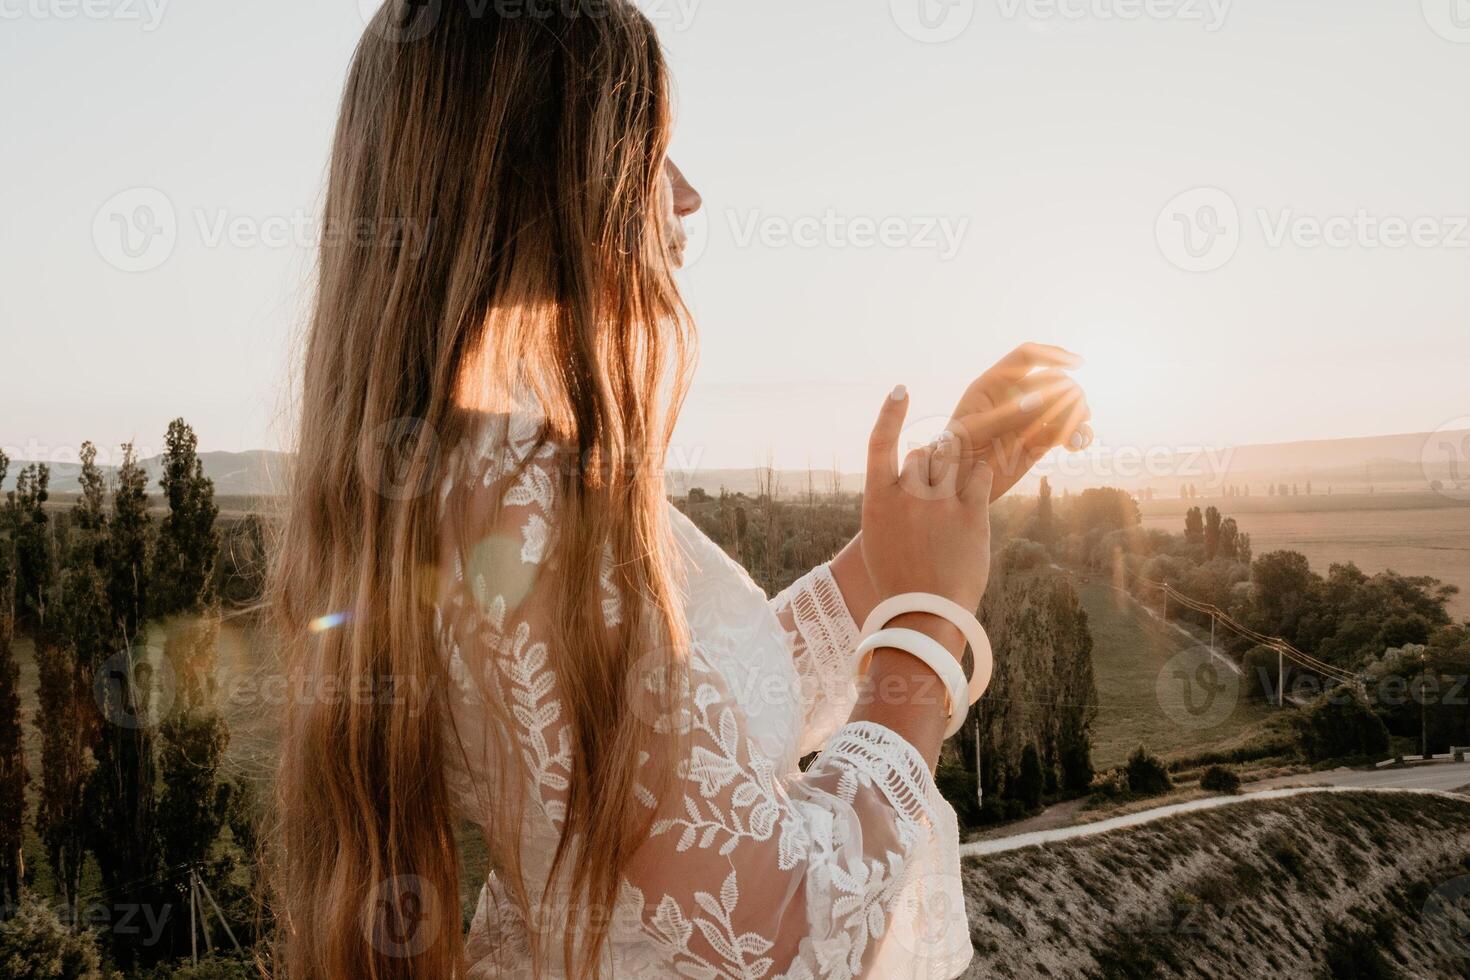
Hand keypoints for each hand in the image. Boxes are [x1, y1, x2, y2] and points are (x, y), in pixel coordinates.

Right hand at [861, 386, 994, 613]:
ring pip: (952, 460)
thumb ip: (892, 504)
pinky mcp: (971, 513)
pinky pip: (980, 475)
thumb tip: (912, 476)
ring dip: (956, 469)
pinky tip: (976, 493)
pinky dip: (979, 478)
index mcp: (876, 501)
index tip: (901, 391)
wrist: (924, 614)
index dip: (890, 413)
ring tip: (956, 496)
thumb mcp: (880, 540)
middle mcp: (906, 495)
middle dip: (932, 465)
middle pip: (923, 454)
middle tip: (937, 492)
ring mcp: (939, 502)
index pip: (880, 443)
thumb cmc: (899, 581)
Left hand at [948, 342, 1091, 501]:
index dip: (1053, 354)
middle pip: (1052, 381)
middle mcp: (1012, 398)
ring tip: (1078, 432)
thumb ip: (1007, 415)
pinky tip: (1078, 444)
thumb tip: (1045, 398)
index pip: (1027, 357)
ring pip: (1063, 406)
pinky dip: (1077, 434)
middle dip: (1069, 392)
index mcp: (992, 385)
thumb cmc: (951, 455)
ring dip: (1078, 413)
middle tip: (1077, 411)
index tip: (1077, 364)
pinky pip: (1064, 432)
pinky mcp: (1037, 442)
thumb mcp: (974, 433)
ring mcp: (1027, 420)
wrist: (950, 489)